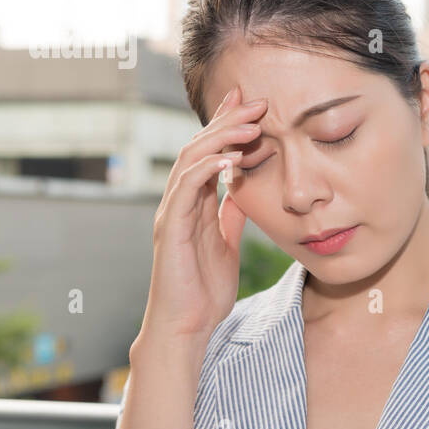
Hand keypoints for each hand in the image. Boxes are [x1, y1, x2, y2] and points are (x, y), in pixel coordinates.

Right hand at [138, 84, 266, 341]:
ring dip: (221, 139)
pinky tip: (231, 160)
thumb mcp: (227, 243)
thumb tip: (245, 188)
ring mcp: (172, 213)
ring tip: (251, 124)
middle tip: (257, 101)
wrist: (187, 327)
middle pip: (199, 147)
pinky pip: (187, 189)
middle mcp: (179, 202)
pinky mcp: (170, 229)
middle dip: (227, 121)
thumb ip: (231, 214)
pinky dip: (208, 170)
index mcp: (194, 203)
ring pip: (191, 161)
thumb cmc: (204, 291)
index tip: (252, 103)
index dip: (227, 125)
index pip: (209, 152)